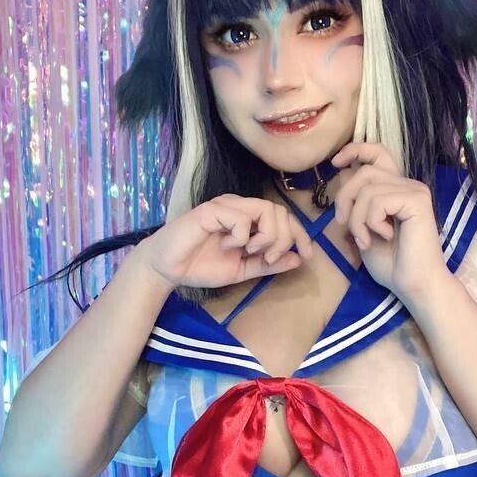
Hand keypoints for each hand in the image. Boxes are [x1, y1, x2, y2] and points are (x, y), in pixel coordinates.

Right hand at [138, 194, 313, 290]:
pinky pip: (242, 217)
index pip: (284, 217)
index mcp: (248, 218)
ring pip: (266, 210)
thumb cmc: (201, 266)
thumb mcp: (242, 270)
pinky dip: (242, 236)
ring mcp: (226, 206)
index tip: (308, 255)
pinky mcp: (212, 210)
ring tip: (250, 251)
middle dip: (283, 239)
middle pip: (280, 211)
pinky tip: (227, 245)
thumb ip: (268, 264)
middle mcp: (240, 207)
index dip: (300, 235)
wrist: (168, 269)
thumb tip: (298, 260)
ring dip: (267, 236)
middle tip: (267, 258)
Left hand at [331, 142, 447, 304]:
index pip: (377, 153)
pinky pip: (378, 200)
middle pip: (364, 172)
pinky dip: (370, 221)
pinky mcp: (417, 200)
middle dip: (345, 198)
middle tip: (342, 224)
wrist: (413, 284)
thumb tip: (343, 173)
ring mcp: (414, 191)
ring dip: (356, 218)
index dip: (355, 151)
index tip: (336, 162)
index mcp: (396, 189)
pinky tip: (383, 237)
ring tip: (364, 239)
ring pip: (367, 188)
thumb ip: (356, 202)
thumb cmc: (391, 263)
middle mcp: (408, 184)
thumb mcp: (363, 228)